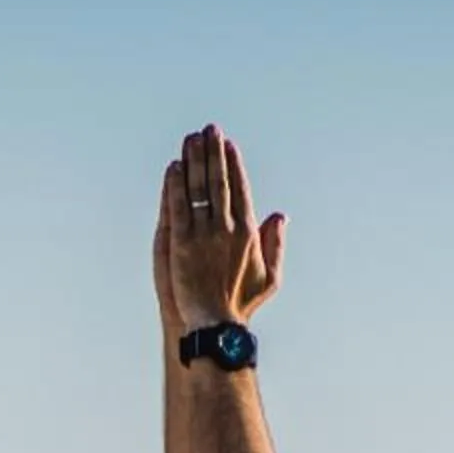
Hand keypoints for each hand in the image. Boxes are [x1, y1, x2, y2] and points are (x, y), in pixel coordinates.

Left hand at [160, 123, 285, 333]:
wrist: (213, 323)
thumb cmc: (241, 304)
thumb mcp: (269, 276)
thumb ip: (275, 243)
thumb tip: (280, 215)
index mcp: (248, 231)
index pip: (240, 188)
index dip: (233, 163)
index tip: (228, 144)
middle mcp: (226, 227)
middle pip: (219, 180)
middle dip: (213, 152)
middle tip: (208, 129)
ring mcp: (202, 234)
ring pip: (197, 188)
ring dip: (194, 161)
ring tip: (189, 140)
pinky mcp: (179, 243)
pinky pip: (177, 207)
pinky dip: (175, 185)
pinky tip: (173, 168)